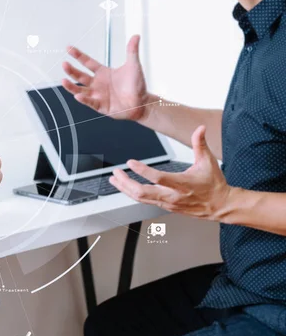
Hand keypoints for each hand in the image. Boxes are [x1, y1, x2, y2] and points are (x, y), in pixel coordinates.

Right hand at [61, 35, 151, 121]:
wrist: (142, 102)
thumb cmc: (137, 85)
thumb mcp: (134, 66)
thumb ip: (132, 51)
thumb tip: (136, 36)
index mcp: (103, 72)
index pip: (87, 62)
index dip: (78, 55)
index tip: (68, 48)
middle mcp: (97, 83)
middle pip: (80, 76)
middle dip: (71, 70)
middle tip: (64, 64)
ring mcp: (98, 95)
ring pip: (81, 90)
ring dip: (71, 86)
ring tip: (63, 81)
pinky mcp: (101, 106)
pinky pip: (90, 102)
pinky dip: (84, 100)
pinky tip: (78, 96)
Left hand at [110, 126, 231, 220]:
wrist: (220, 205)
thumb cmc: (213, 184)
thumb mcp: (208, 161)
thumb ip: (200, 143)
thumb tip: (200, 128)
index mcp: (182, 184)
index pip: (158, 178)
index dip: (142, 171)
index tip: (130, 162)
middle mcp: (172, 196)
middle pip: (143, 192)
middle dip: (126, 182)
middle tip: (116, 172)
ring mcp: (167, 203)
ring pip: (140, 199)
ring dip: (125, 188)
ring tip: (114, 178)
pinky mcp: (165, 207)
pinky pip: (144, 201)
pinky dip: (132, 193)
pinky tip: (125, 187)